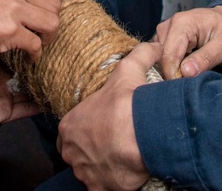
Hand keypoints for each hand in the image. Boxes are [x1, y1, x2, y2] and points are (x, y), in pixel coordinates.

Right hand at [0, 0, 59, 60]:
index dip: (44, 3)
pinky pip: (36, 44)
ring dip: (47, 37)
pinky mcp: (10, 30)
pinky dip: (35, 54)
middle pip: (53, 3)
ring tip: (38, 43)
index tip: (37, 15)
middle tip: (41, 32)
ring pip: (52, 23)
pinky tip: (28, 57)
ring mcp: (12, 6)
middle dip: (49, 20)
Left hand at [56, 42, 160, 190]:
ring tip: (121, 157)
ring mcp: (84, 172)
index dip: (86, 129)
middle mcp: (72, 152)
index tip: (103, 127)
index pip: (71, 130)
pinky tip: (125, 172)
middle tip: (113, 142)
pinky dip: (112, 182)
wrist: (141, 134)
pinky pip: (102, 187)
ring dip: (101, 166)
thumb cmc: (128, 104)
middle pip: (78, 153)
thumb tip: (151, 45)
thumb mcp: (128, 70)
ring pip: (89, 172)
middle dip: (91, 149)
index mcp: (70, 125)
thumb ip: (138, 55)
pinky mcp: (99, 188)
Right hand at [155, 5, 221, 79]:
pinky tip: (185, 68)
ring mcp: (163, 32)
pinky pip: (161, 57)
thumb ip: (206, 58)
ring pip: (159, 59)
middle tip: (191, 82)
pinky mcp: (163, 39)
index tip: (186, 86)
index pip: (169, 55)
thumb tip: (186, 72)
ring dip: (172, 70)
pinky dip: (171, 66)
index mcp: (182, 23)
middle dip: (173, 73)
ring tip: (191, 73)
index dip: (174, 75)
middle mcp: (168, 26)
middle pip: (161, 58)